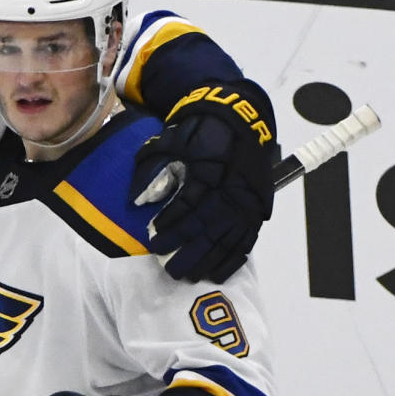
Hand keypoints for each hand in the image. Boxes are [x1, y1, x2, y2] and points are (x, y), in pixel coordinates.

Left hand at [130, 83, 275, 282]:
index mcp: (210, 170)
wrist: (241, 119)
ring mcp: (246, 202)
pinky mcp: (257, 210)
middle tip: (167, 267)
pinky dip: (231, 260)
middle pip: (207, 227)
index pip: (188, 203)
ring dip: (205, 260)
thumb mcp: (174, 140)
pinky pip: (246, 241)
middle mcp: (231, 189)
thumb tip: (137, 199)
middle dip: (186, 251)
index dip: (171, 223)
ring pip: (226, 239)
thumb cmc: (201, 131)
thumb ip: (154, 166)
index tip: (153, 236)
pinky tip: (216, 273)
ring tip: (187, 275)